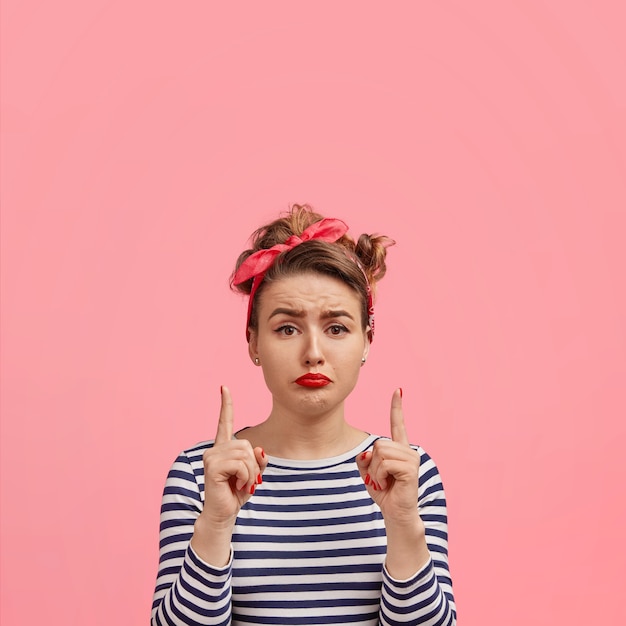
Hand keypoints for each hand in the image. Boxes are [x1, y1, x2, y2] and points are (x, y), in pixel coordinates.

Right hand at [198, 386, 266, 528]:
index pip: (225, 422)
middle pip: (246, 444)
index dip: (226, 405)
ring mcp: (212, 457)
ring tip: (242, 484)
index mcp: (223, 448)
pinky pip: (240, 464)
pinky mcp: (212, 467)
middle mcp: (215, 449)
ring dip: (250, 473)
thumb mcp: (253, 474)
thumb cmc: (237, 494)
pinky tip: (238, 486)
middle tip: (247, 481)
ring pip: (245, 454)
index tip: (224, 388)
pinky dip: (245, 476)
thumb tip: (259, 450)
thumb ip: (258, 460)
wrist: (224, 515)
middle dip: (253, 465)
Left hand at [356, 388, 421, 523]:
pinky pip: (384, 464)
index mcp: (399, 449)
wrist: (396, 514)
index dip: (397, 407)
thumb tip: (368, 452)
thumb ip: (364, 458)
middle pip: (378, 444)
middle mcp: (408, 450)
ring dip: (375, 471)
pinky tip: (388, 486)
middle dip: (372, 463)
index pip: (397, 424)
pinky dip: (380, 476)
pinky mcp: (411, 469)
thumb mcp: (368, 472)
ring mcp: (411, 459)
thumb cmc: (384, 493)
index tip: (398, 390)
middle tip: (381, 479)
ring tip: (385, 482)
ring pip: (380, 453)